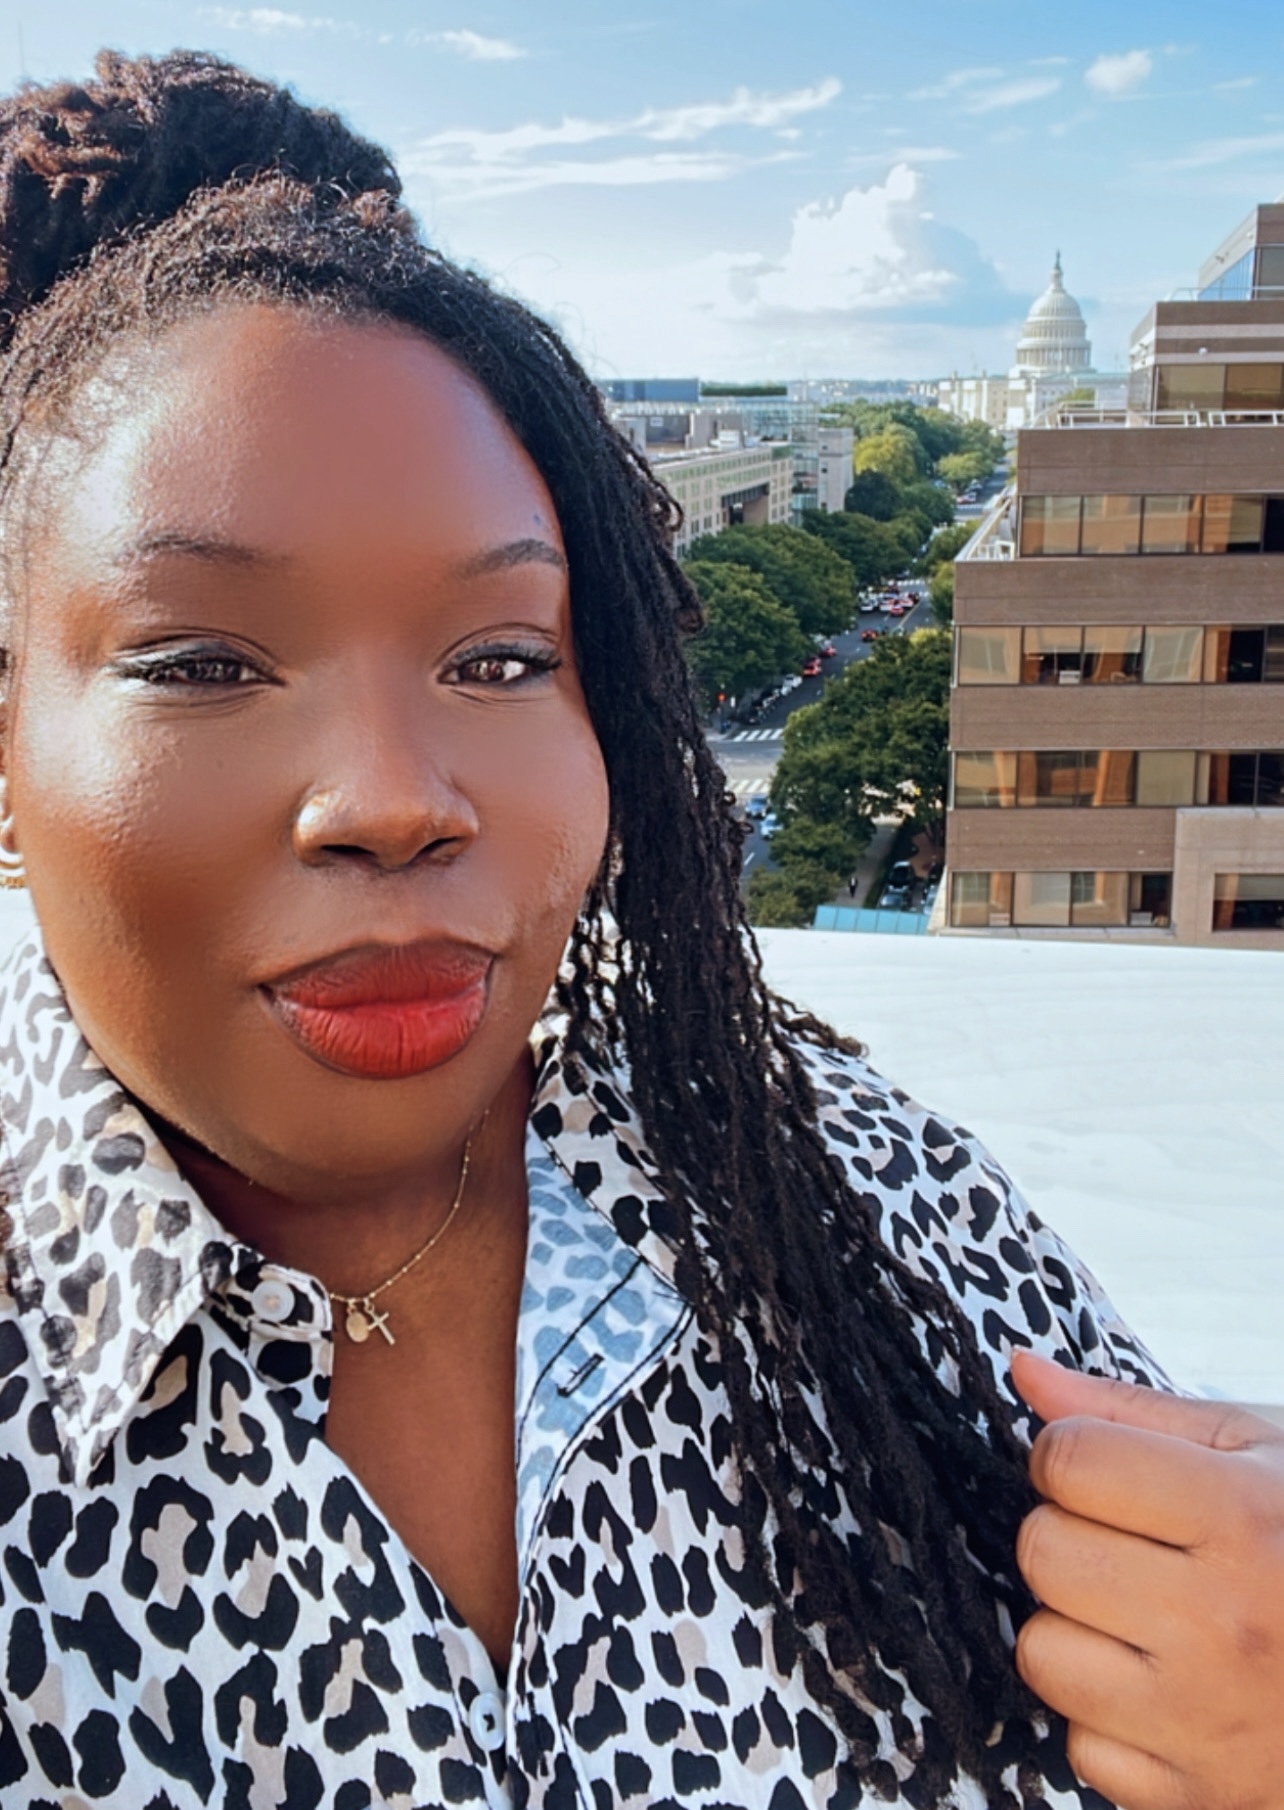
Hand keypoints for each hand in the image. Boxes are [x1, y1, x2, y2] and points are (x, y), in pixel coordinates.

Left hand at [1011, 1348, 1283, 1809]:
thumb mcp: (1258, 1452)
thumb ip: (1132, 1412)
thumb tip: (1023, 1371)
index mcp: (1243, 1520)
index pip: (1069, 1460)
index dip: (1072, 1455)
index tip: (1109, 1469)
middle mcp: (1224, 1624)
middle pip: (1043, 1551)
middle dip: (1068, 1532)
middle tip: (1132, 1543)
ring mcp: (1209, 1720)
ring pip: (1043, 1651)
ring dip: (1076, 1628)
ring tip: (1143, 1613)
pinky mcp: (1197, 1796)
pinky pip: (1081, 1745)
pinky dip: (1108, 1716)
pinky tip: (1164, 1685)